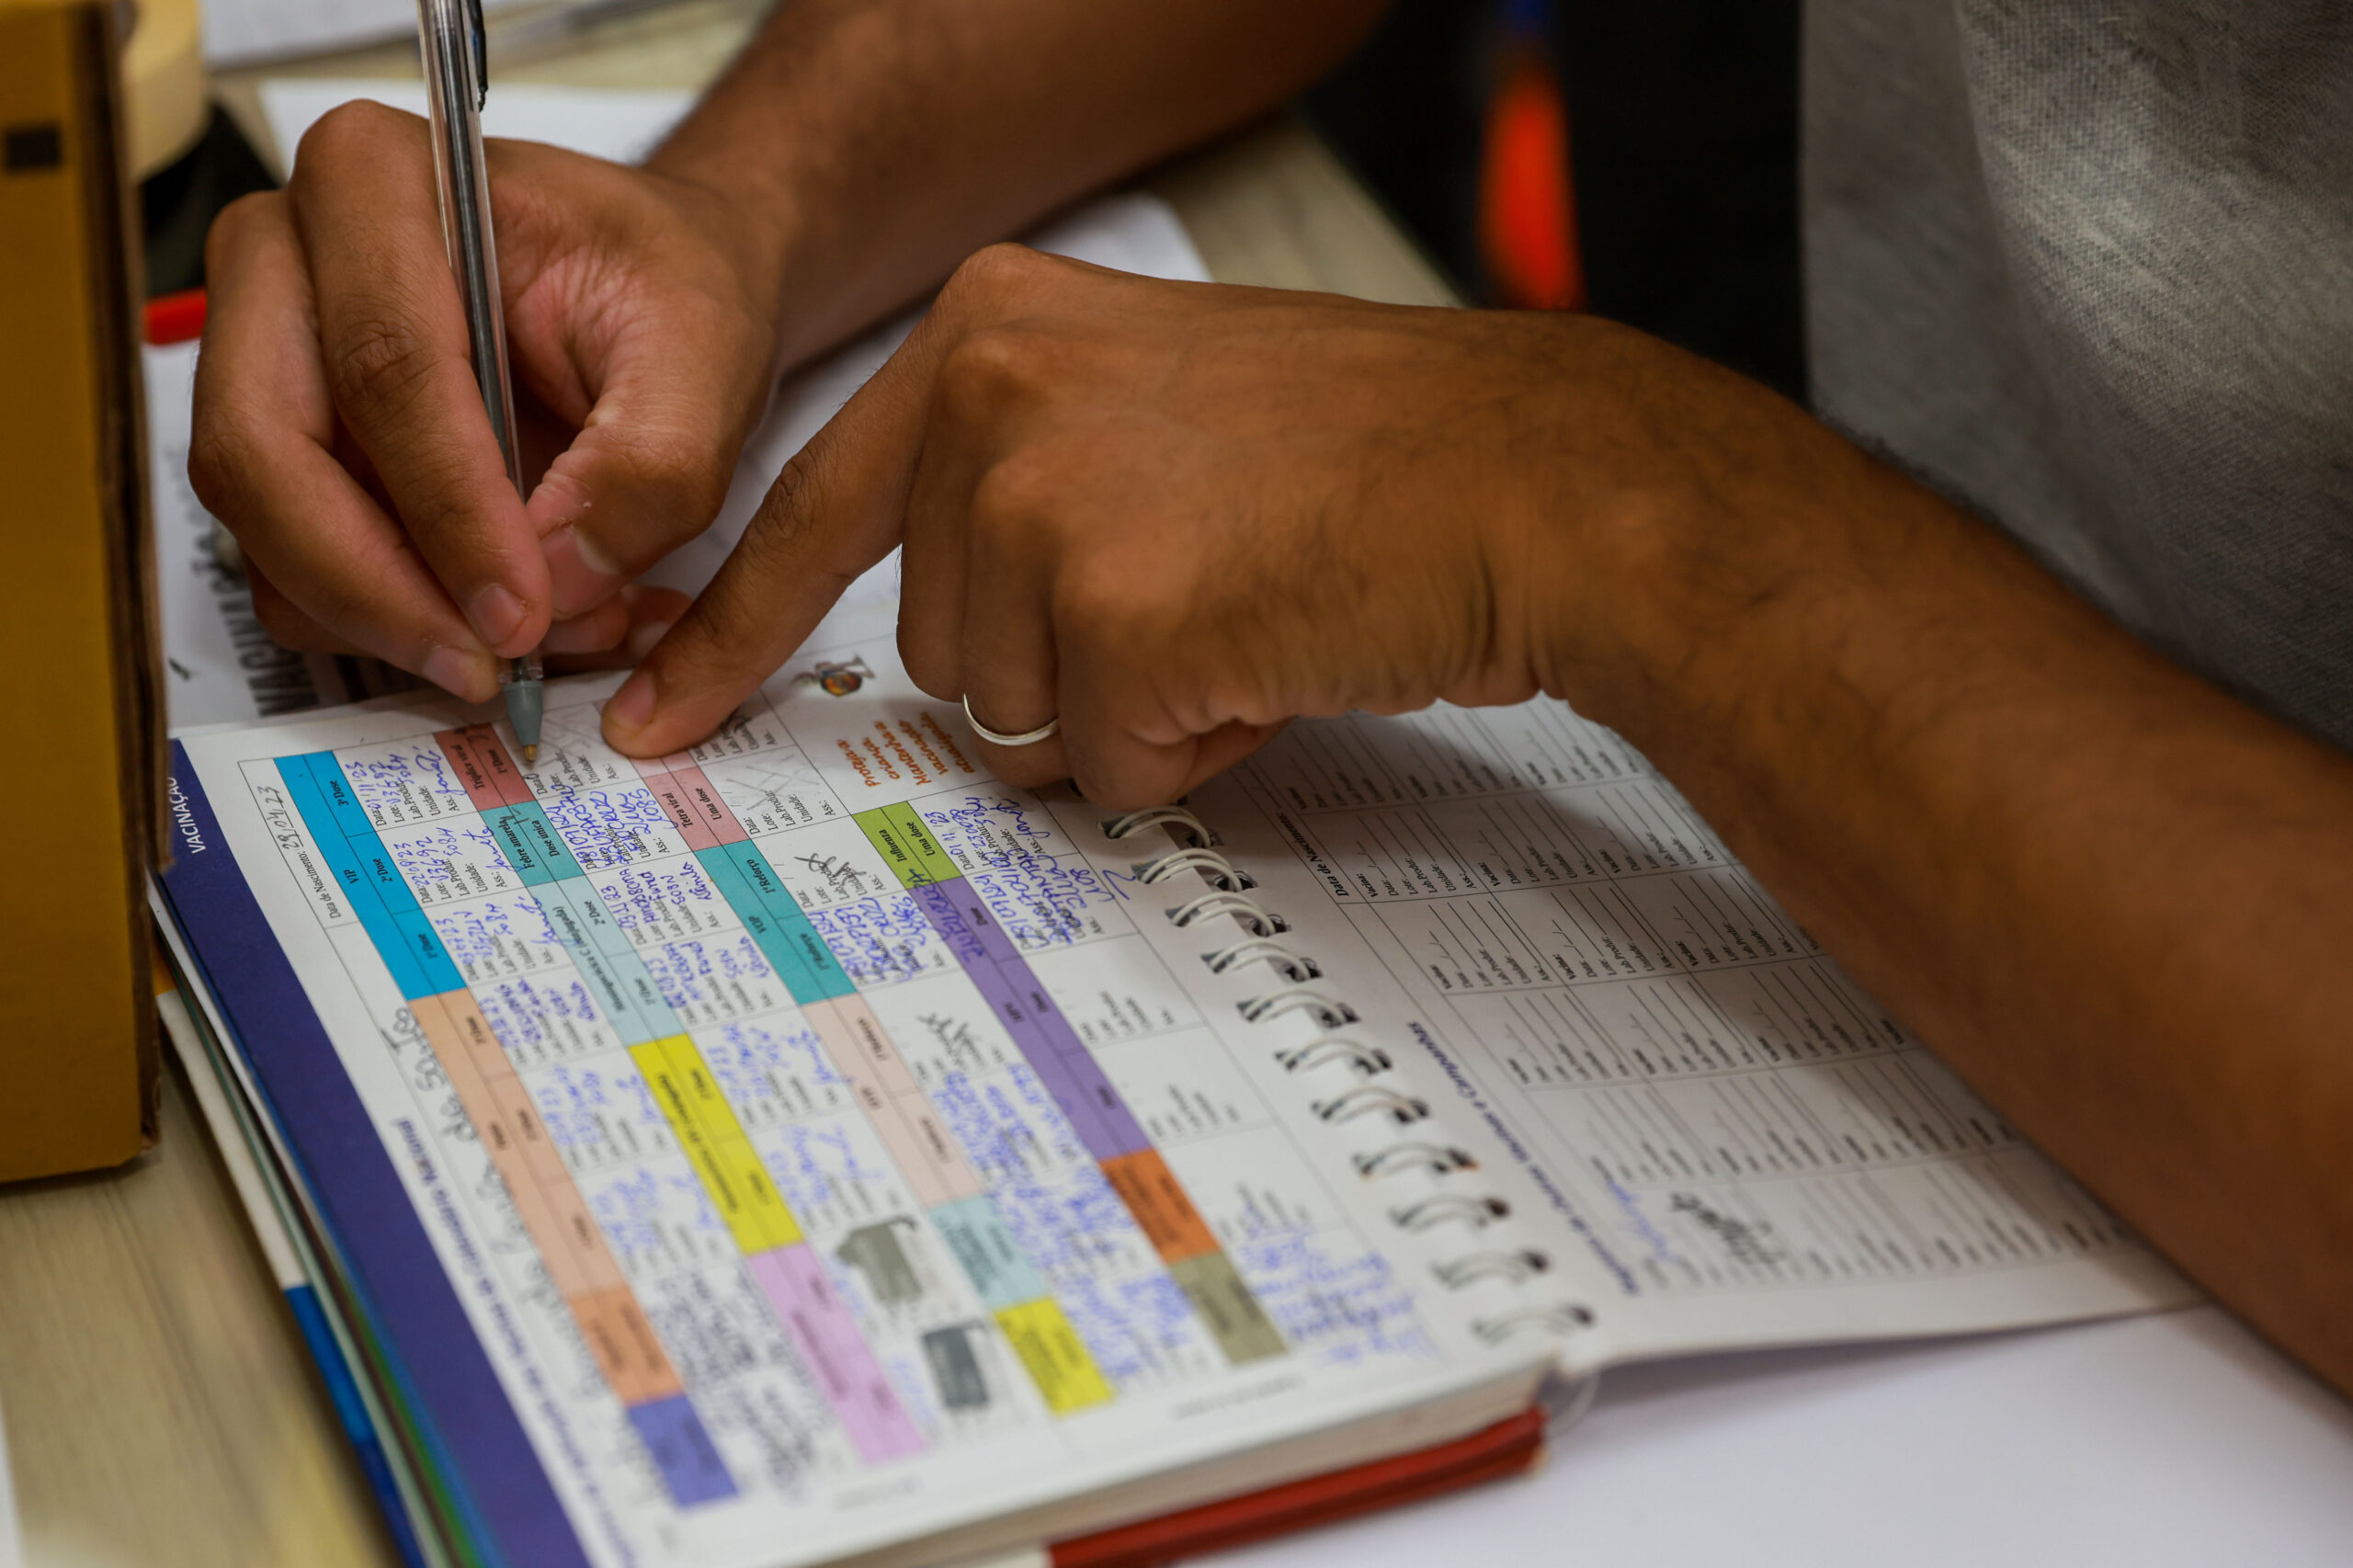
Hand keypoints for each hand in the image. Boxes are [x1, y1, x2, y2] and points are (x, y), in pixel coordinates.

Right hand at [188, 100, 785, 697]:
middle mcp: (282, 261)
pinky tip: (512, 629)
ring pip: (267, 530)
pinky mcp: (281, 455)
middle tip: (491, 666)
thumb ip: (649, 467)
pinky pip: (296, 572)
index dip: (450, 511)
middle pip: (269, 453)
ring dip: (394, 620)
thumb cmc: (663, 284)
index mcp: (373, 181)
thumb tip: (560, 583)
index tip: (524, 612)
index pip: (384, 366)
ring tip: (538, 644)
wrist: (655, 290)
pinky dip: (398, 626)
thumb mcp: (701, 353)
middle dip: (384, 587)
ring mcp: (260, 361)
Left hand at [599, 245, 1670, 804]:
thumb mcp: (1152, 407)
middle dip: (1057, 665)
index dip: (731, 631)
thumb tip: (954, 643)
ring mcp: (1045, 503)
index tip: (660, 714)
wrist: (1526, 476)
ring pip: (1010, 714)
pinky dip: (1195, 747)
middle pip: (935, 640)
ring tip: (1245, 616)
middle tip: (1200, 597)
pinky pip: (1109, 764)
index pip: (809, 507)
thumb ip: (1019, 482)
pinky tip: (1273, 656)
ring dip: (1129, 707)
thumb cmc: (1371, 454)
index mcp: (991, 329)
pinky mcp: (1115, 612)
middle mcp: (991, 397)